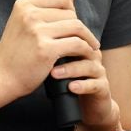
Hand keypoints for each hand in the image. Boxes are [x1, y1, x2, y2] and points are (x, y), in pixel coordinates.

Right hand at [0, 0, 99, 100]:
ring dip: (87, 37)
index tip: (73, 20)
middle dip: (78, 26)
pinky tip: (87, 53)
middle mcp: (30, 14)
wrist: (1, 76)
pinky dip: (86, 49)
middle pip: (70, 12)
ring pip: (76, 26)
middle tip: (82, 37)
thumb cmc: (15, 51)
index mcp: (24, 4)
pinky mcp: (46, 49)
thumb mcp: (25, 22)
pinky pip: (76, 44)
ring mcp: (37, 31)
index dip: (71, 8)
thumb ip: (47, 7)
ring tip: (90, 45)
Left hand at [50, 0, 121, 130]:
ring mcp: (98, 70)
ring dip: (71, 68)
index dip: (60, 31)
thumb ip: (48, 43)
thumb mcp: (55, 58)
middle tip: (45, 50)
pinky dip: (82, 85)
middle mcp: (92, 54)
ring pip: (89, 64)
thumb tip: (29, 26)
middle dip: (63, 46)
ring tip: (53, 73)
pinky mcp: (102, 88)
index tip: (39, 34)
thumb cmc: (66, 78)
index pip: (74, 30)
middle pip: (82, 43)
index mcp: (81, 43)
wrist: (82, 104)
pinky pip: (95, 84)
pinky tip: (70, 87)